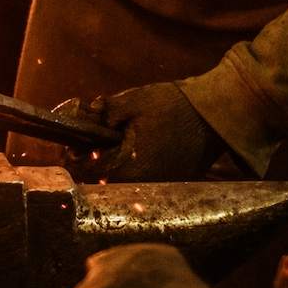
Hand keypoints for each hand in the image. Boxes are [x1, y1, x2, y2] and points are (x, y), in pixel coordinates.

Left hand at [72, 83, 224, 180]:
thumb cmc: (174, 105)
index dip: (73, 156)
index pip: (86, 173)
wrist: (216, 114)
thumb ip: (101, 114)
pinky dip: (131, 162)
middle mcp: (143, 185)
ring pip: (121, 178)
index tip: (71, 142)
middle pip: (102, 179)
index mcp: (129, 169)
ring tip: (112, 136)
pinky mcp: (171, 180)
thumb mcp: (131, 102)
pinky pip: (140, 176)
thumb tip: (81, 119)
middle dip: (91, 157)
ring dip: (111, 160)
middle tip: (90, 135)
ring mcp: (159, 185)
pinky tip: (132, 142)